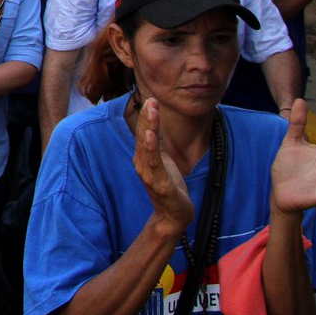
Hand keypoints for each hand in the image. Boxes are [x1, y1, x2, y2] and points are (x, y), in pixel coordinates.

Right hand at [131, 97, 193, 230]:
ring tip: (151, 111)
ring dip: (148, 127)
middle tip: (150, 100)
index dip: (146, 116)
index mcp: (143, 158)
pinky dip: (151, 147)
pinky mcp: (159, 183)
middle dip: (146, 117)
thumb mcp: (163, 161)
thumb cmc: (169, 187)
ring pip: (147, 146)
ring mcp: (149, 173)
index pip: (143, 132)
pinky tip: (151, 135)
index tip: (151, 99)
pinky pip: (154, 163)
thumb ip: (157, 145)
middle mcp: (142, 163)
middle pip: (143, 136)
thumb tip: (153, 125)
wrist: (174, 214)